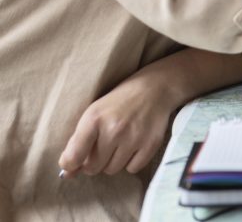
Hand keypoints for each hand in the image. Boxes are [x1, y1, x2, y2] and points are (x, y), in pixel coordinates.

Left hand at [59, 73, 175, 177]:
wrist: (154, 88)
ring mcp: (134, 137)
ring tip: (119, 144)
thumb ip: (77, 143)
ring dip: (113, 161)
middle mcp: (114, 129)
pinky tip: (134, 146)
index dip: (71, 164)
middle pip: (93, 167)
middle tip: (102, 147)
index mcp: (94, 119)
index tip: (74, 164)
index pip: (75, 156)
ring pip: (112, 170)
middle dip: (94, 161)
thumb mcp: (93, 113)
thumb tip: (68, 173)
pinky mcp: (151, 144)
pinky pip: (132, 168)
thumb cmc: (119, 102)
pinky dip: (131, 162)